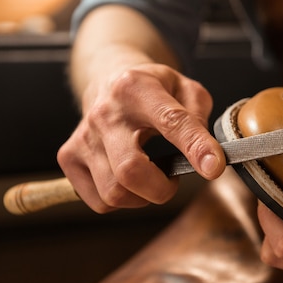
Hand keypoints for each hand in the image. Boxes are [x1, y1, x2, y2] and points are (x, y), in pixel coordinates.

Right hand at [57, 62, 225, 212]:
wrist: (109, 80)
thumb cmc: (154, 90)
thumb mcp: (185, 89)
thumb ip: (200, 119)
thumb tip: (207, 159)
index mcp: (138, 88)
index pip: (171, 122)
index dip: (195, 148)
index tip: (214, 167)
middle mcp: (105, 112)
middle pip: (130, 170)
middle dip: (161, 189)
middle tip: (173, 179)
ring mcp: (83, 136)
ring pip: (114, 193)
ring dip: (142, 196)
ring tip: (151, 177)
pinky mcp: (69, 156)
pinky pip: (99, 201)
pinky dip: (121, 200)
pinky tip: (129, 180)